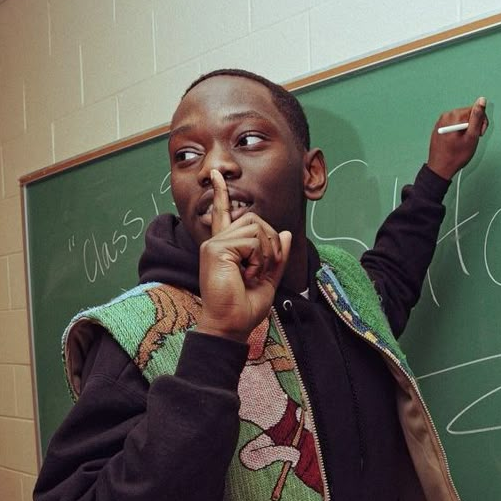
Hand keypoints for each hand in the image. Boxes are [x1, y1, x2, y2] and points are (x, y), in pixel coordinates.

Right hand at [197, 170, 291, 342]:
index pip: (224, 214)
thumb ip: (276, 256)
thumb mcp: (268, 279)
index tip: (217, 175)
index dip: (221, 193)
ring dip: (267, 254)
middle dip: (271, 245)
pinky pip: (254, 241)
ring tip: (253, 274)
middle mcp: (218, 241)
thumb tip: (284, 233)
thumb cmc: (244, 308)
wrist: (231, 326)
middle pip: (257, 221)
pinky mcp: (216, 248)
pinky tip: (248, 274)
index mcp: (226, 247)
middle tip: (261, 271)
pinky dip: (260, 259)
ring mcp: (215, 244)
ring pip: (258, 228)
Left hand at [426, 97, 488, 180]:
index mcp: (455, 116)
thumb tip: (481, 100)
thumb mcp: (472, 137)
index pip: (475, 110)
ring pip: (461, 120)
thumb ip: (477, 117)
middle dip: (473, 126)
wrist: (440, 169)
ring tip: (464, 142)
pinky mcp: (439, 128)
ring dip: (466, 129)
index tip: (479, 135)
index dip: (481, 123)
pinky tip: (457, 142)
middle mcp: (446, 115)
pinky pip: (453, 125)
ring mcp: (441, 121)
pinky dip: (458, 132)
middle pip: (468, 114)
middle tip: (471, 140)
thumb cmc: (456, 156)